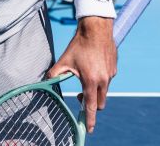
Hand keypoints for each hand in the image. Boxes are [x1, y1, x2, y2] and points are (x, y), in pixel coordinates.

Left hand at [47, 16, 115, 132]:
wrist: (96, 30)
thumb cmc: (78, 45)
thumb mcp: (63, 60)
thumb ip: (54, 74)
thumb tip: (45, 82)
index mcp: (91, 81)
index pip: (91, 106)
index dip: (89, 119)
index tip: (89, 129)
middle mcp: (104, 80)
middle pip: (99, 103)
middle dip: (90, 104)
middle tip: (78, 97)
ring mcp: (111, 75)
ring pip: (104, 91)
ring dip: (94, 91)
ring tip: (83, 78)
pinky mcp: (114, 69)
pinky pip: (107, 80)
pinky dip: (100, 80)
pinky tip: (91, 67)